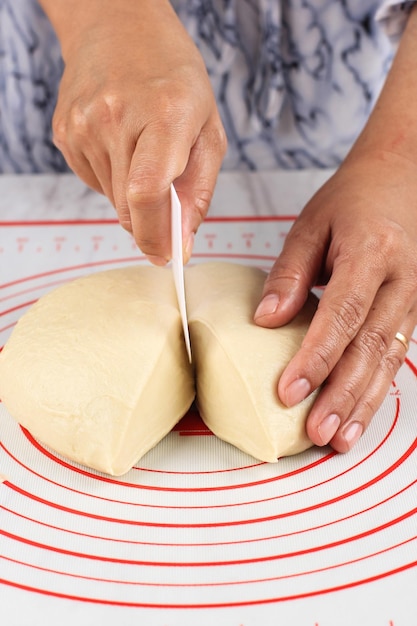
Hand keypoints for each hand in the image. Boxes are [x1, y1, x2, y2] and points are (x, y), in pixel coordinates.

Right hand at [45, 0, 226, 262]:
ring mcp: (84, 125)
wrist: (118, 27)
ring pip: (112, 199)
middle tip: (166, 200)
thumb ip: (198, 191)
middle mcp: (116, 118)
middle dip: (151, 221)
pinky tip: (121, 145)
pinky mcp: (65, 133)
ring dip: (133, 195)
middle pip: (128, 207)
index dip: (156, 236)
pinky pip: (95, 182)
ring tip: (143, 152)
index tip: (167, 256)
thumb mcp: (208, 129)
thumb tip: (182, 242)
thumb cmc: (174, 77)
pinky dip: (113, 178)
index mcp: (164, 114)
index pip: (149, 195)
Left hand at [254, 152, 416, 451]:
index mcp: (372, 251)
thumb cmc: (354, 198)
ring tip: (337, 439)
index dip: (316, 357)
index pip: (342, 313)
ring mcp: (414, 298)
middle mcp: (401, 280)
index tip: (288, 391)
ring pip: (388, 360)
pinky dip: (376, 390)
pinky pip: (395, 356)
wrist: (405, 176)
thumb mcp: (312, 222)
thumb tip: (266, 320)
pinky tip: (358, 416)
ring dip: (363, 403)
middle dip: (341, 394)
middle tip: (315, 431)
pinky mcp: (413, 311)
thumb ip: (289, 273)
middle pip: (369, 346)